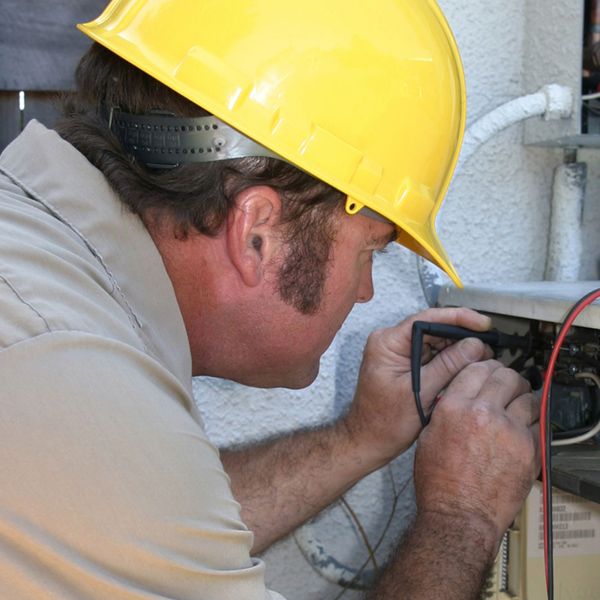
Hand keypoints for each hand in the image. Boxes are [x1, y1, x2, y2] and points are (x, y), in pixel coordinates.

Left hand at [344, 307, 493, 463]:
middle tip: (489, 347)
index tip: (483, 324)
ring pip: (435, 341)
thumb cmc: (384, 422)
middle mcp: (391, 342)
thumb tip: (474, 345)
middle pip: (433, 328)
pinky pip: (432, 355)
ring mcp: (398, 352)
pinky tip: (468, 367)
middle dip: (462, 336)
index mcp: (387, 343)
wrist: (368, 441)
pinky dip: (450, 360)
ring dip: (459, 349)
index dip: (457, 318)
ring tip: (483, 358)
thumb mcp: (420, 393)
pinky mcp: (405, 364)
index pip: (426, 319)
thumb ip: (447, 366)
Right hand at [414, 359, 539, 545]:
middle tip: (507, 384)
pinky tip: (522, 427)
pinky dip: (532, 421)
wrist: (460, 515)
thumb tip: (457, 397)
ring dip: (522, 397)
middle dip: (507, 377)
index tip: (488, 370)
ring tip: (518, 404)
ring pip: (527, 396)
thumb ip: (445, 410)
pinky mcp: (529, 448)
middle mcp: (482, 413)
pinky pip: (538, 422)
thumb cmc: (440, 483)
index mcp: (454, 407)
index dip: (484, 367)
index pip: (476, 368)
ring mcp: (509, 430)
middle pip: (505, 375)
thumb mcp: (428, 437)